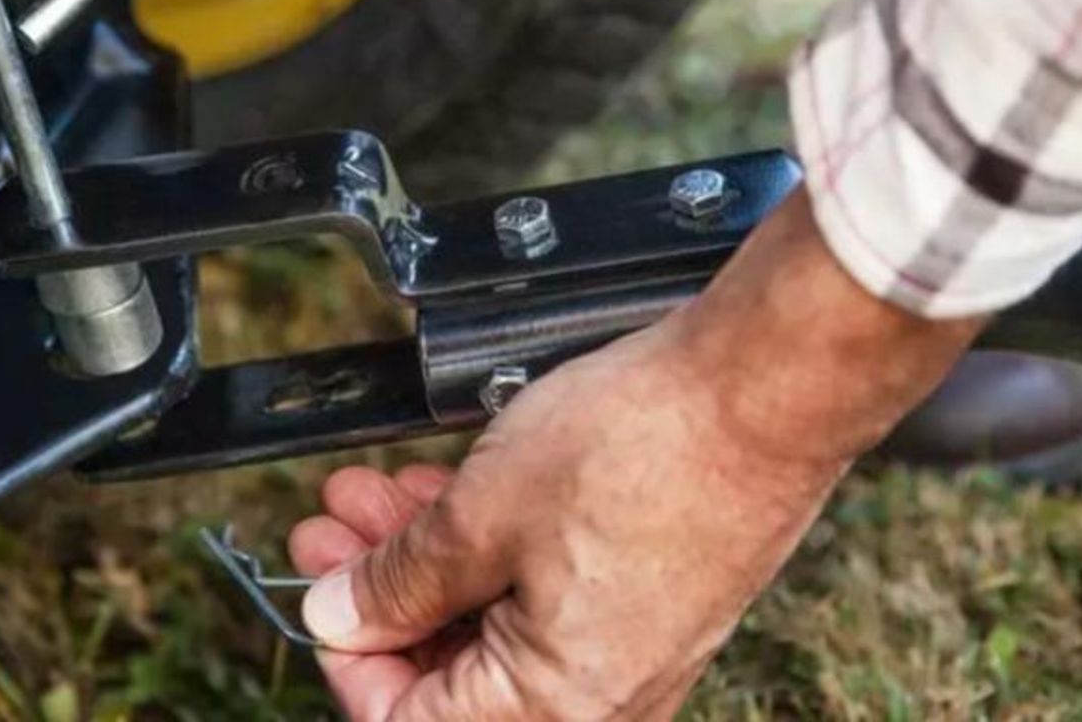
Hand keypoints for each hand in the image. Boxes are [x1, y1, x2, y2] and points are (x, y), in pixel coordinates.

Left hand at [290, 192, 985, 719]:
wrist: (764, 392)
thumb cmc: (644, 450)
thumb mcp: (479, 514)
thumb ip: (399, 581)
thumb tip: (340, 618)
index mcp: (554, 711)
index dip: (349, 657)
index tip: (318, 592)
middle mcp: (597, 704)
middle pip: (450, 679)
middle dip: (378, 596)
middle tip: (328, 528)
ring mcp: (627, 656)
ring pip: (492, 629)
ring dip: (424, 564)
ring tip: (373, 493)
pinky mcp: (648, 605)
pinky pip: (543, 600)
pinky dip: (487, 553)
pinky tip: (444, 492)